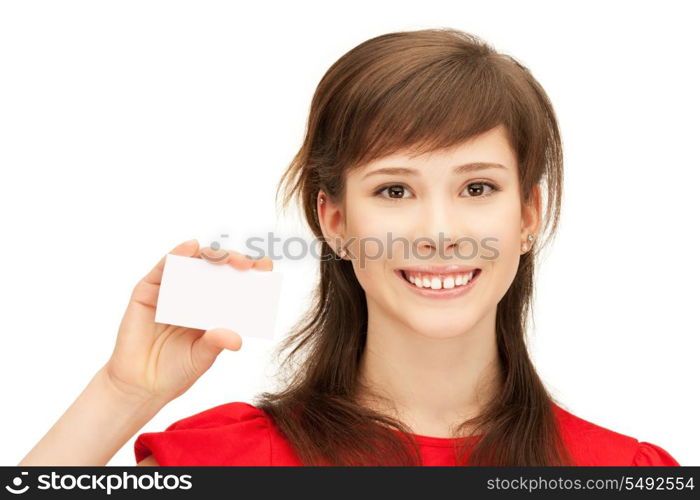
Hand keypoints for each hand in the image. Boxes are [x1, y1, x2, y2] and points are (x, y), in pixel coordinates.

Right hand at [102, 239, 272, 404]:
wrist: (140, 386)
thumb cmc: (174, 371)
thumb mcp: (201, 358)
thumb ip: (216, 344)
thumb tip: (236, 339)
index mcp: (211, 309)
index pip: (233, 284)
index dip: (249, 272)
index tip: (265, 267)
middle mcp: (192, 295)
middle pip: (215, 268)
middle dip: (233, 261)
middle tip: (247, 264)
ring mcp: (169, 291)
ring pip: (192, 263)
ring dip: (210, 255)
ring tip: (224, 257)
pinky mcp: (147, 291)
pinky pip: (163, 267)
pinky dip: (177, 254)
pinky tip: (190, 247)